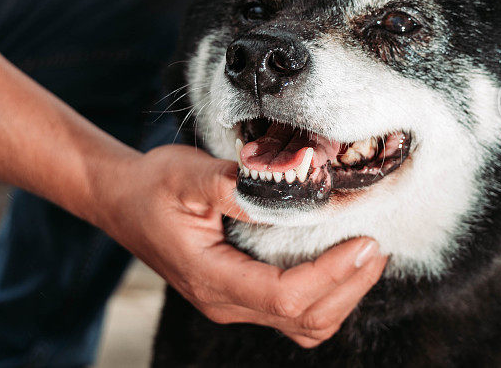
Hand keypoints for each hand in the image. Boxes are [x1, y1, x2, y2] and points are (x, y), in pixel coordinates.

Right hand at [95, 144, 387, 347]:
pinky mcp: (242, 294)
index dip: (332, 274)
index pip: (286, 296)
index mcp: (212, 278)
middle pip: (305, 319)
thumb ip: (235, 183)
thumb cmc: (152, 186)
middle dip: (351, 286)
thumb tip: (293, 181)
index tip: (364, 240)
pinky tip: (341, 261)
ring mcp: (234, 303)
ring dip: (344, 294)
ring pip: (305, 325)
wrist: (122, 201)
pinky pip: (295, 313)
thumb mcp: (187, 175)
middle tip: (377, 243)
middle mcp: (226, 302)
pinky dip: (328, 293)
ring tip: (368, 254)